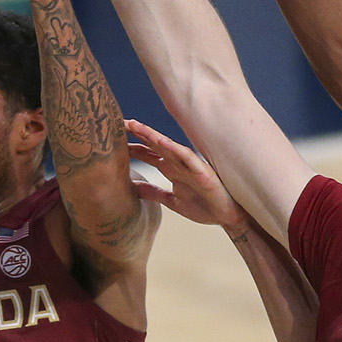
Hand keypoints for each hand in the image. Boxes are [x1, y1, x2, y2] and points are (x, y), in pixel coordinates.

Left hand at [126, 118, 252, 231]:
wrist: (228, 218)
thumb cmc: (204, 207)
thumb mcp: (172, 201)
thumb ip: (154, 193)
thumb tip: (132, 189)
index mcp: (172, 170)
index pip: (148, 154)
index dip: (132, 146)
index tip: (112, 139)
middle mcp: (179, 164)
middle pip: (155, 145)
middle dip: (138, 133)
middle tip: (119, 122)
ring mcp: (191, 167)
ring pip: (168, 147)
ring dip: (152, 136)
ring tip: (137, 126)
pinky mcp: (203, 172)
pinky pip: (187, 157)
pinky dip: (174, 149)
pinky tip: (162, 142)